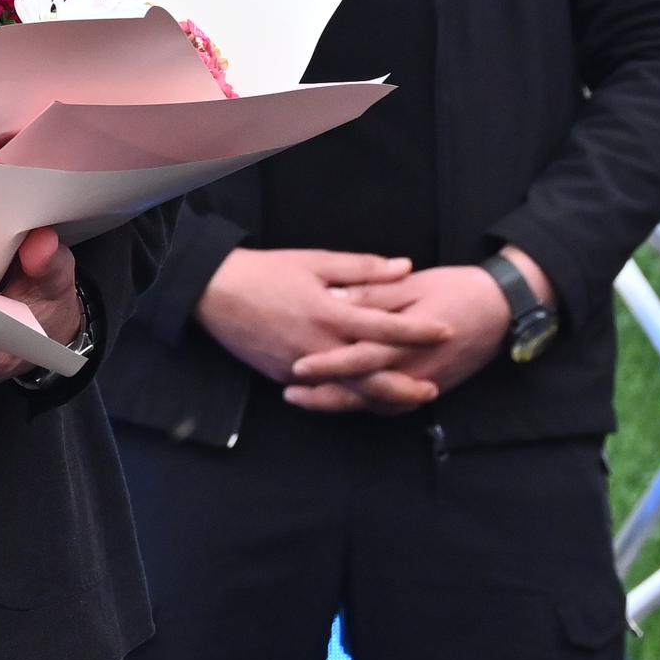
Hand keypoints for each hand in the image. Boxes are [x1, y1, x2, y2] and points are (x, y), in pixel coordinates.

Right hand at [192, 247, 421, 387]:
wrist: (212, 293)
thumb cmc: (265, 272)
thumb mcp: (316, 261)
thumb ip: (364, 268)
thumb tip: (405, 267)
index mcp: (330, 313)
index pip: (386, 327)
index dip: (420, 330)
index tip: (447, 331)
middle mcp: (318, 347)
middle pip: (373, 378)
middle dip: (406, 387)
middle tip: (432, 388)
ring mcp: (299, 367)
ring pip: (348, 393)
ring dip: (380, 398)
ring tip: (405, 398)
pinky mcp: (283, 377)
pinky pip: (321, 391)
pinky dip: (346, 395)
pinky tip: (363, 395)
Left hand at [281, 260, 525, 413]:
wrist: (504, 308)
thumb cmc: (457, 289)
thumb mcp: (412, 285)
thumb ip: (374, 295)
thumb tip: (335, 298)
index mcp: (408, 339)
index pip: (362, 357)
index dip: (329, 364)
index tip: (297, 367)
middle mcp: (416, 368)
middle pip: (364, 391)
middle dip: (325, 395)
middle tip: (289, 393)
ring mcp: (426, 382)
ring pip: (377, 404)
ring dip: (340, 405)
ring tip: (306, 400)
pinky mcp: (433, 388)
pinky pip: (396, 406)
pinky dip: (367, 407)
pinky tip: (344, 402)